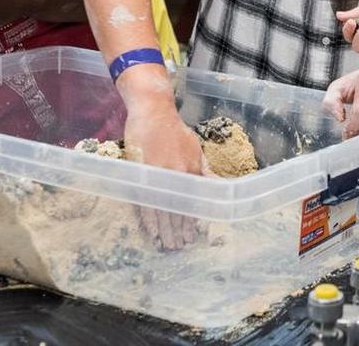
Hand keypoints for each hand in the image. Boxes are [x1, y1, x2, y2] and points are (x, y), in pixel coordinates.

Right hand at [118, 69, 202, 250]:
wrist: (153, 111)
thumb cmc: (174, 129)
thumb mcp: (194, 148)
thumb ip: (203, 169)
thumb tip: (217, 185)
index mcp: (191, 170)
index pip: (194, 201)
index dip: (193, 219)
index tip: (194, 235)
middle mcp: (178, 174)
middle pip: (179, 209)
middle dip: (180, 230)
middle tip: (181, 246)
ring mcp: (159, 175)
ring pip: (163, 208)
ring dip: (166, 229)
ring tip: (169, 244)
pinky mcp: (142, 173)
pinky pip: (146, 201)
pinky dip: (149, 218)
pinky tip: (152, 231)